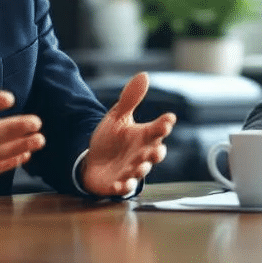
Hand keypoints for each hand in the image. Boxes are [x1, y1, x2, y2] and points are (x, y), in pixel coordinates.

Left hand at [81, 71, 175, 196]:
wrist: (93, 160)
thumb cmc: (111, 138)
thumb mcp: (118, 116)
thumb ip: (130, 98)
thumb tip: (143, 75)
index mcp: (144, 136)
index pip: (158, 129)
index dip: (164, 125)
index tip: (168, 119)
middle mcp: (141, 154)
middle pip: (154, 154)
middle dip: (156, 153)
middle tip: (157, 149)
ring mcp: (131, 170)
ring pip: (141, 171)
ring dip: (141, 169)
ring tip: (139, 166)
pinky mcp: (119, 183)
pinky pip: (123, 187)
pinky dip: (122, 187)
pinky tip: (118, 184)